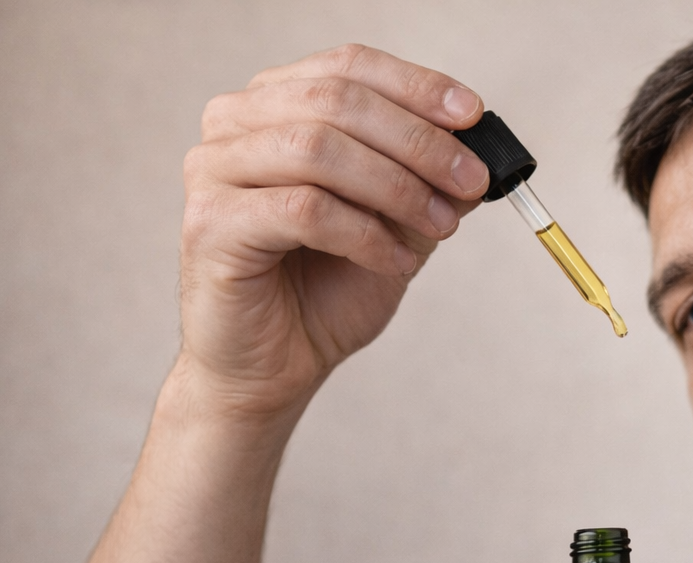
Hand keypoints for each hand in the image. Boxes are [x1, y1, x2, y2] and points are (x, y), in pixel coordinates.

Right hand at [178, 44, 491, 418]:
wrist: (275, 366)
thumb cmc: (325, 291)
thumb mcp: (395, 225)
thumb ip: (427, 181)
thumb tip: (481, 149)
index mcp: (275, 106)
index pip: (348, 67)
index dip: (415, 86)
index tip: (472, 115)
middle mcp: (234, 125)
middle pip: (337, 100)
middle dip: (419, 142)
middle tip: (471, 182)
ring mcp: (213, 170)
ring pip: (319, 149)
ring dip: (397, 188)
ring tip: (441, 227)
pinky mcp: (210, 223)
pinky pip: (305, 210)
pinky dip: (366, 235)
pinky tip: (398, 263)